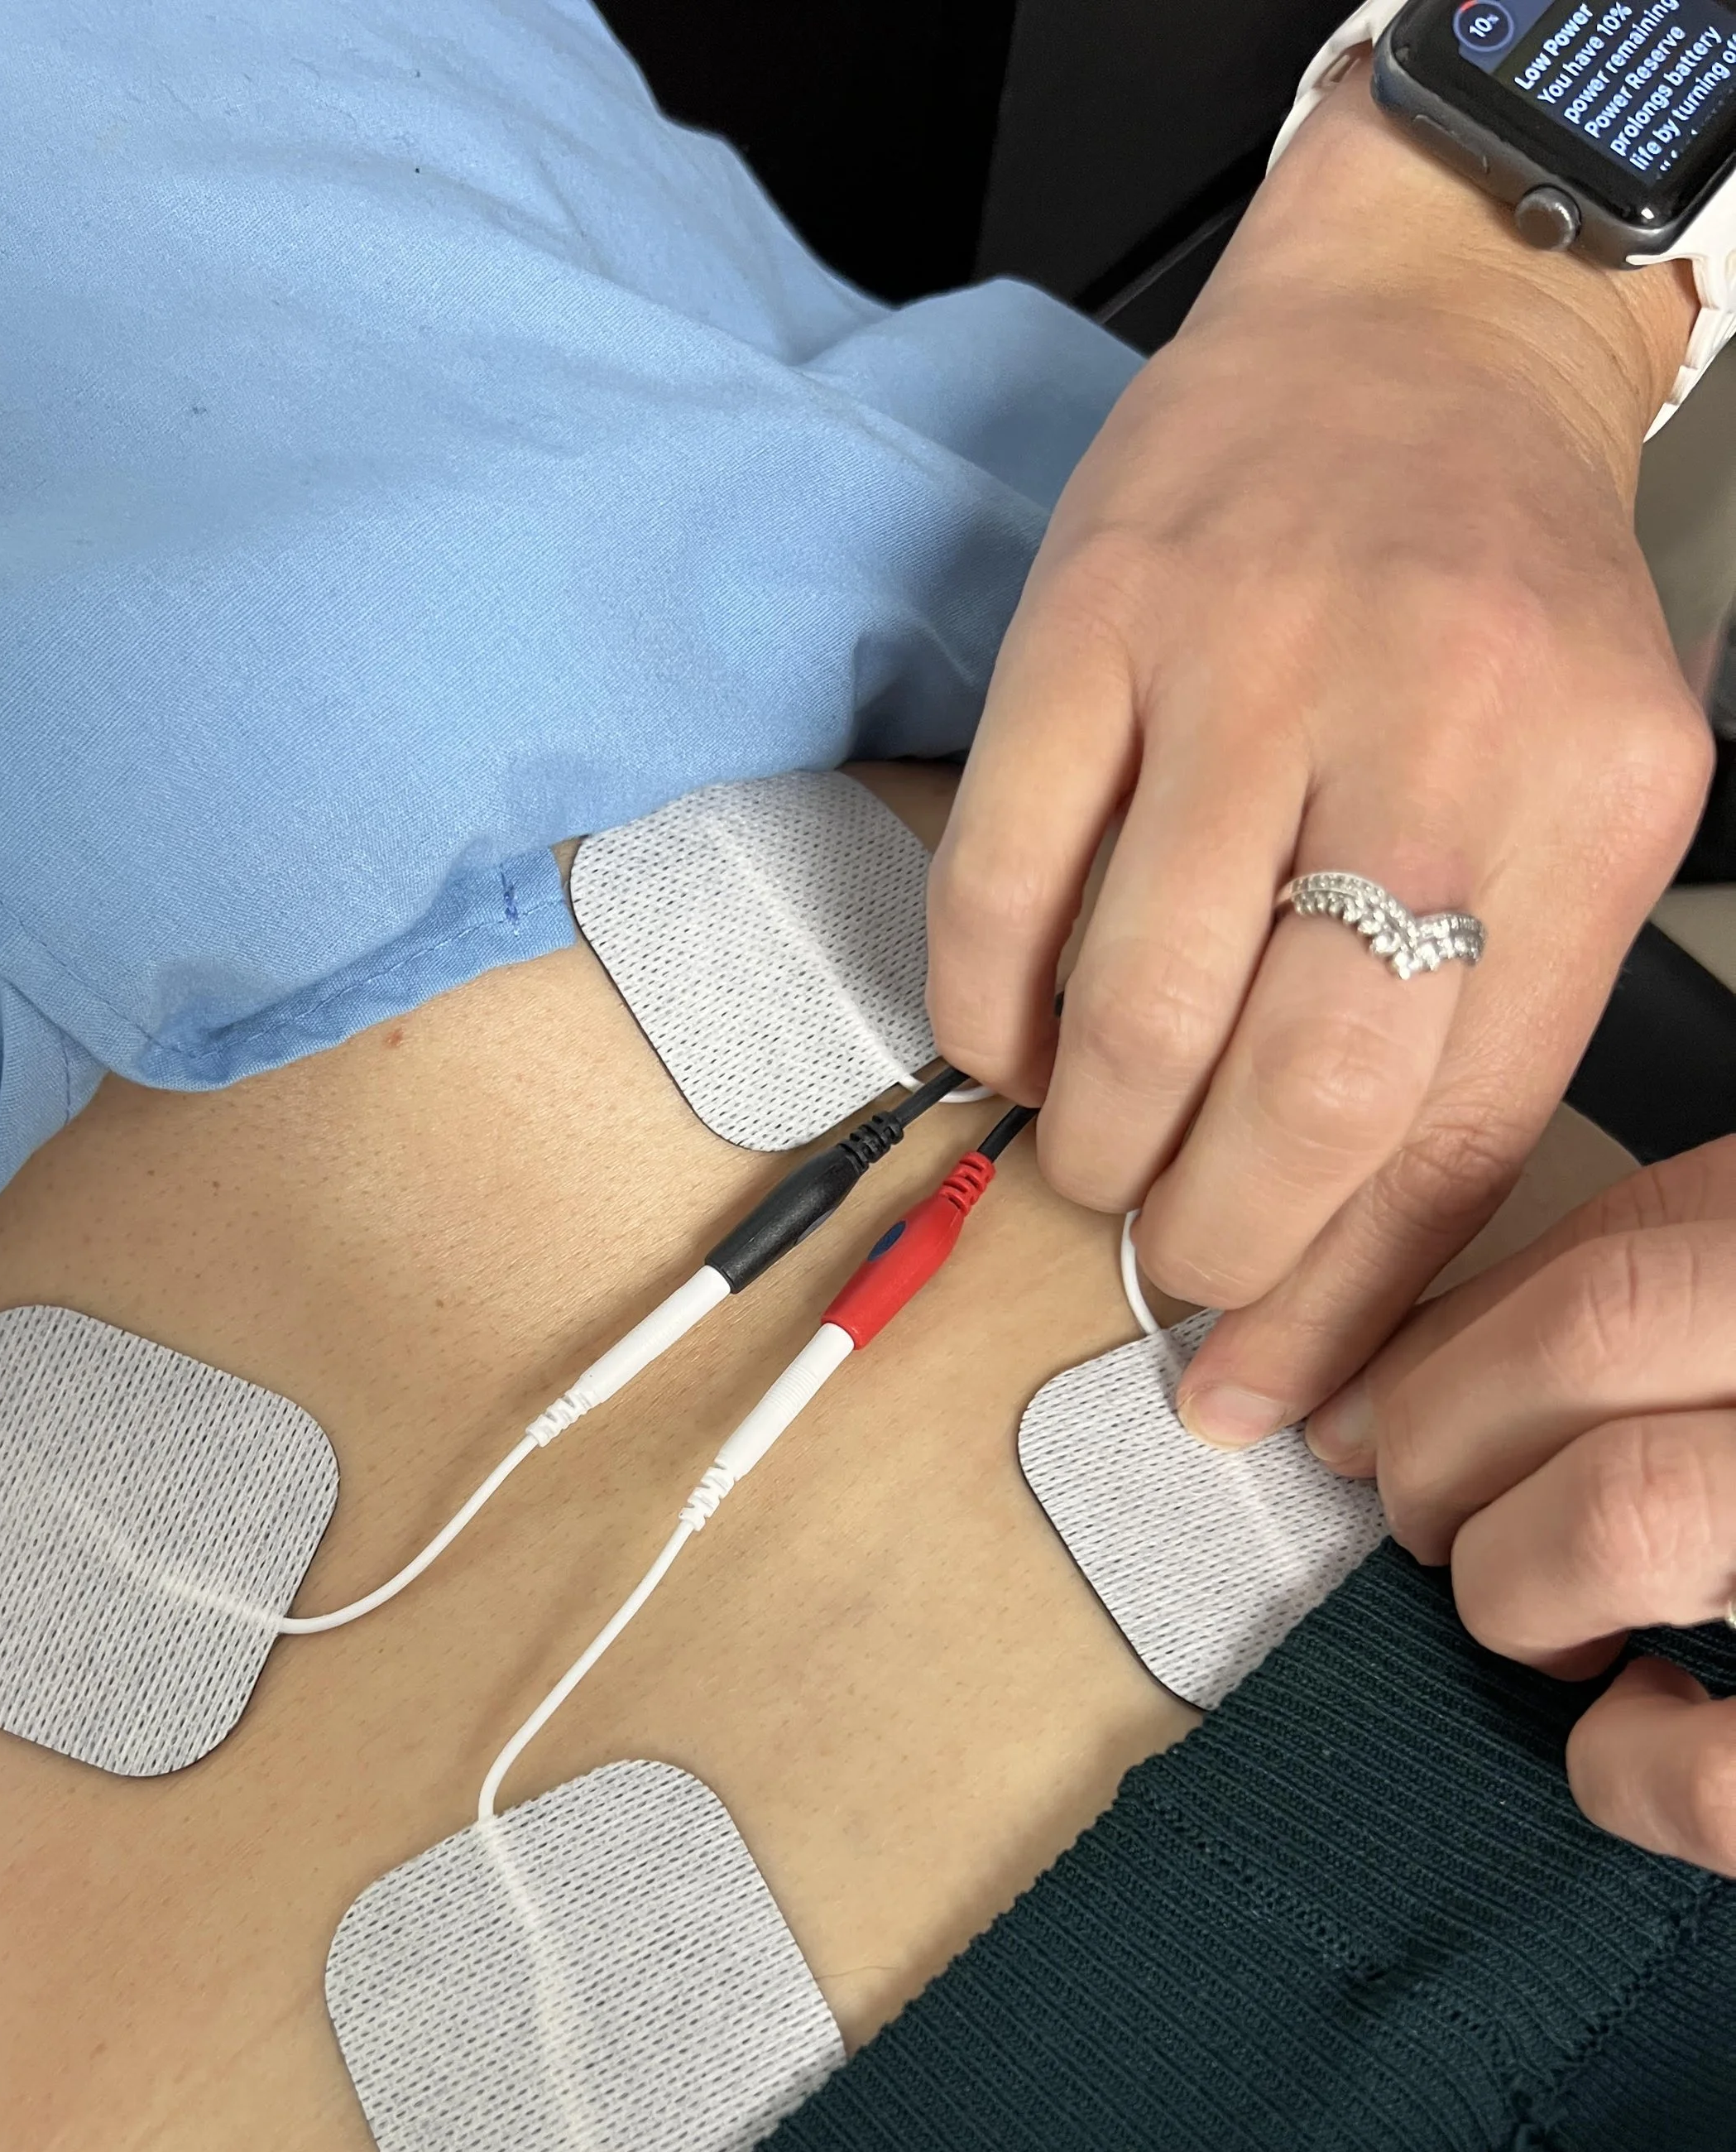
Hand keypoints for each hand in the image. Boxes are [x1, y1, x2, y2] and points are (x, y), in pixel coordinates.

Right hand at [927, 64, 1707, 1446]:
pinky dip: (981, 1016)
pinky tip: (1012, 1044)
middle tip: (1175, 1265)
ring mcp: (1244, 662)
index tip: (1265, 1397)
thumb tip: (1337, 1275)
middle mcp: (1430, 727)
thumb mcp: (1577, 798)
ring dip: (1095, 1146)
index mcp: (1589, 803)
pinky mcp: (1087, 618)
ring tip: (1099, 1160)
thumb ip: (1494, 1011)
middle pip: (1297, 1094)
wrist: (1419, 333)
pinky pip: (995, 888)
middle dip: (1214, 1243)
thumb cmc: (1493, 608)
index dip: (1342, 1307)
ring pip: (1135, 1011)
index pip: (1458, 1129)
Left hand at [1307, 1136, 1735, 1873]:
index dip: (1447, 1339)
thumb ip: (1685, 1302)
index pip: (1624, 1241)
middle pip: (1598, 1338)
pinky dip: (1633, 1766)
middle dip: (1445, 1440)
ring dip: (1521, 1580)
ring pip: (1631, 1511)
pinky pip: (1724, 1767)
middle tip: (1426, 1519)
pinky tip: (1640, 1731)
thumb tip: (1409, 1389)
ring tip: (1547, 1620)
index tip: (1356, 1407)